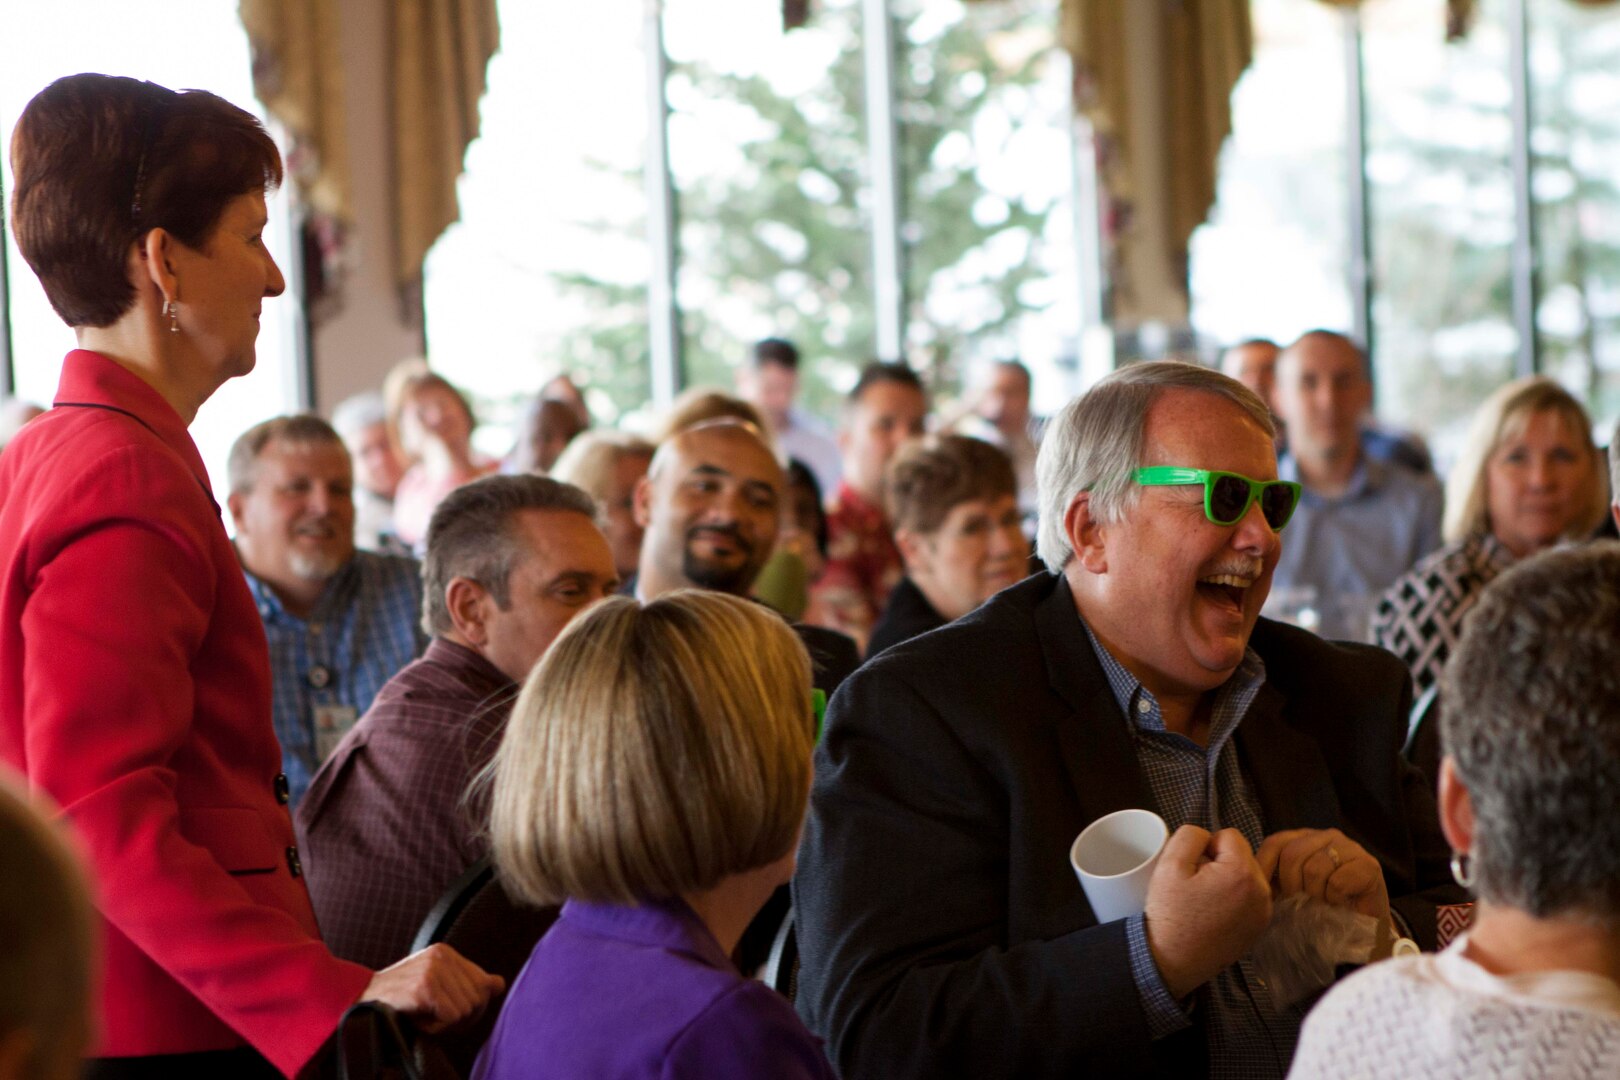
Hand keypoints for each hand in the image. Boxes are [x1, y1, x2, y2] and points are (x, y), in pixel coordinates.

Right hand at [360, 943, 504, 1033]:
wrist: (360, 1002)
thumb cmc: (400, 1000)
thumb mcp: (436, 988)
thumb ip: (467, 983)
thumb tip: (499, 984)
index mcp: (446, 953)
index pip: (484, 984)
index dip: (472, 1007)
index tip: (451, 1014)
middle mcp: (442, 955)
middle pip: (479, 998)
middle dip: (462, 1017)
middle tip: (435, 1019)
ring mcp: (433, 969)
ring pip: (467, 1009)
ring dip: (446, 1023)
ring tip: (424, 1016)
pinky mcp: (424, 987)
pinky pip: (452, 1017)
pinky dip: (437, 1027)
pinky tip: (419, 1020)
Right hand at [1143, 825, 1272, 998]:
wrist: (1173, 961)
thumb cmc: (1171, 914)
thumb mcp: (1170, 864)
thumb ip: (1190, 835)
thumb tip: (1207, 838)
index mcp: (1243, 873)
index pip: (1229, 835)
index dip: (1206, 846)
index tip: (1193, 870)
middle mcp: (1263, 892)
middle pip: (1242, 855)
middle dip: (1220, 863)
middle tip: (1197, 886)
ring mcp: (1264, 913)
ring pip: (1246, 876)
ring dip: (1228, 880)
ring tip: (1206, 900)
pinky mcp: (1260, 927)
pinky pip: (1249, 897)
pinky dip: (1234, 899)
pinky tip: (1215, 914)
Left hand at [1255, 828, 1389, 922]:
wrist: (1364, 928)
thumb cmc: (1323, 906)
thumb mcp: (1292, 888)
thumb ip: (1273, 877)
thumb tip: (1247, 876)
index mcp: (1304, 838)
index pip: (1275, 842)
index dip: (1264, 868)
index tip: (1264, 893)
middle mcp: (1325, 836)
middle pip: (1292, 855)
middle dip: (1291, 886)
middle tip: (1300, 903)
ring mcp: (1349, 847)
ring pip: (1314, 868)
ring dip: (1314, 895)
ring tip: (1322, 904)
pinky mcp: (1368, 864)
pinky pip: (1337, 881)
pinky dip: (1333, 899)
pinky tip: (1340, 903)